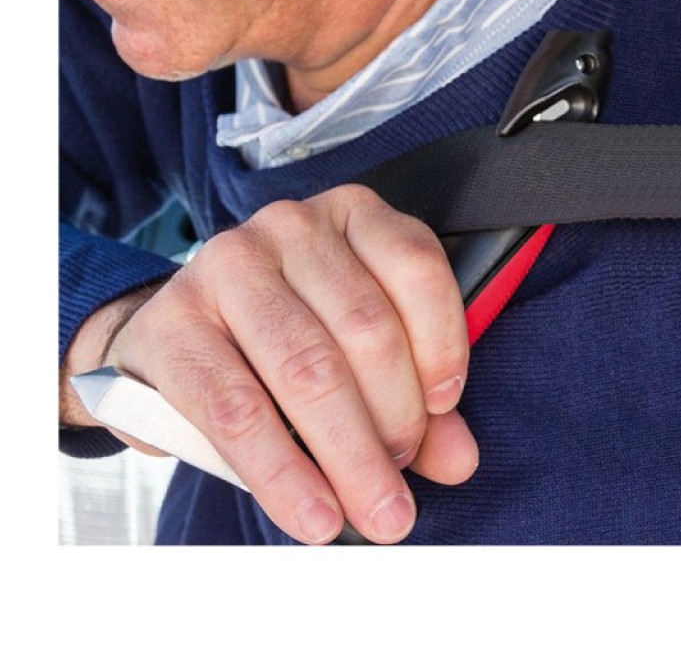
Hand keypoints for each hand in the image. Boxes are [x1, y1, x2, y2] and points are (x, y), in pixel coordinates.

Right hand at [62, 185, 477, 543]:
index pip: (415, 266)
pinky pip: (237, 409)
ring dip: (351, 455)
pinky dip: (284, 473)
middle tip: (404, 481)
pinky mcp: (172, 322)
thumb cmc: (288, 335)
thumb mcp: (360, 348)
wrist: (181, 334)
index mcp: (351, 216)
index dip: (442, 345)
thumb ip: (414, 399)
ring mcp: (227, 266)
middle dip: (397, 421)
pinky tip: (314, 513)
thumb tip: (458, 460)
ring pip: (309, 368)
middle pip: (365, 328)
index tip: (444, 410)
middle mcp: (290, 227)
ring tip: (374, 510)